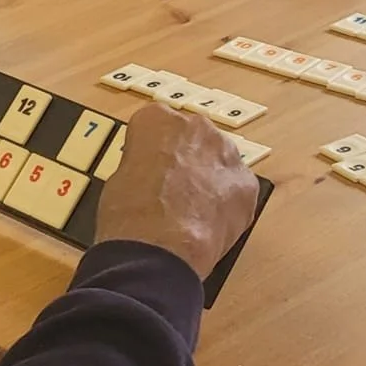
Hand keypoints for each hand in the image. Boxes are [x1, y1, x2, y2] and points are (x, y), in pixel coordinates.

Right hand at [94, 102, 257, 281]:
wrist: (158, 246)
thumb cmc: (131, 214)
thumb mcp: (119, 177)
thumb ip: (142, 164)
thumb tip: (150, 176)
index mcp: (157, 119)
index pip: (157, 123)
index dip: (153, 149)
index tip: (152, 164)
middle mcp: (195, 127)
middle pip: (194, 137)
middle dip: (187, 158)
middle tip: (174, 187)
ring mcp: (225, 153)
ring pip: (219, 161)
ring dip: (209, 179)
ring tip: (193, 210)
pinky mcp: (247, 183)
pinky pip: (237, 188)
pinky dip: (227, 203)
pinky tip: (210, 222)